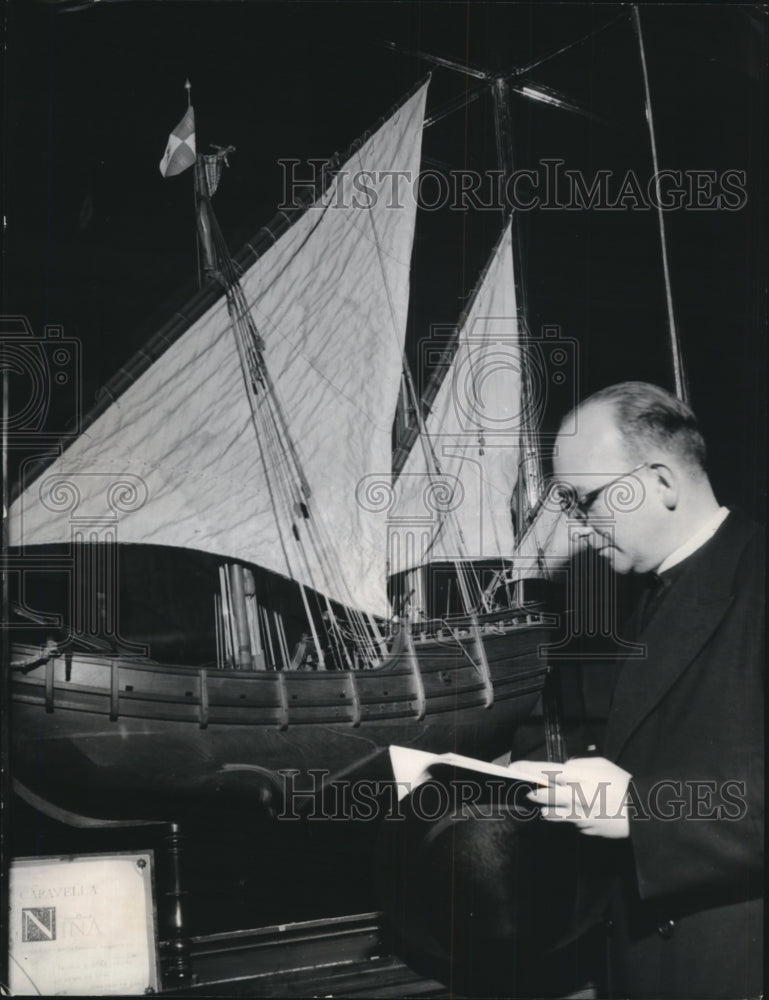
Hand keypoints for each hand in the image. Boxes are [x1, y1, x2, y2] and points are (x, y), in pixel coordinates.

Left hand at [509, 757, 631, 838]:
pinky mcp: (585, 830)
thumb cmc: (622, 784)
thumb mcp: (601, 765)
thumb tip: (562, 769)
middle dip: (532, 792)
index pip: (547, 772)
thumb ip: (578, 765)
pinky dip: (567, 816)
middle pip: (543, 796)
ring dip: (546, 807)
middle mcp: (577, 798)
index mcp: (581, 778)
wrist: (643, 813)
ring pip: (551, 814)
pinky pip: (569, 823)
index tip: (514, 768)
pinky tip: (573, 811)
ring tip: (546, 801)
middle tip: (526, 789)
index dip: (528, 770)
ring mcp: (579, 817)